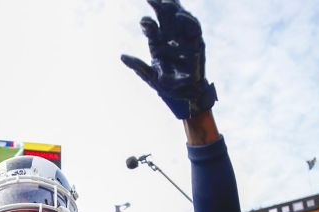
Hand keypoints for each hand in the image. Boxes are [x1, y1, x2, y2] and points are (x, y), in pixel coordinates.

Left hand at [120, 0, 216, 119]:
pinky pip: (193, 28)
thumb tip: (122, 56)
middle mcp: (170, 38)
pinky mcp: (196, 43)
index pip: (150, 28)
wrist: (186, 97)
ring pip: (178, 18)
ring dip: (173, 8)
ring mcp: (183, 39)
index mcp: (157, 43)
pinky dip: (187, 21)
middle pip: (164, 17)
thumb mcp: (150, 77)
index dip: (147, 24)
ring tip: (165, 1)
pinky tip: (179, 16)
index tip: (145, 24)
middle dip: (159, 6)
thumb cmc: (168, 86)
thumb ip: (138, 67)